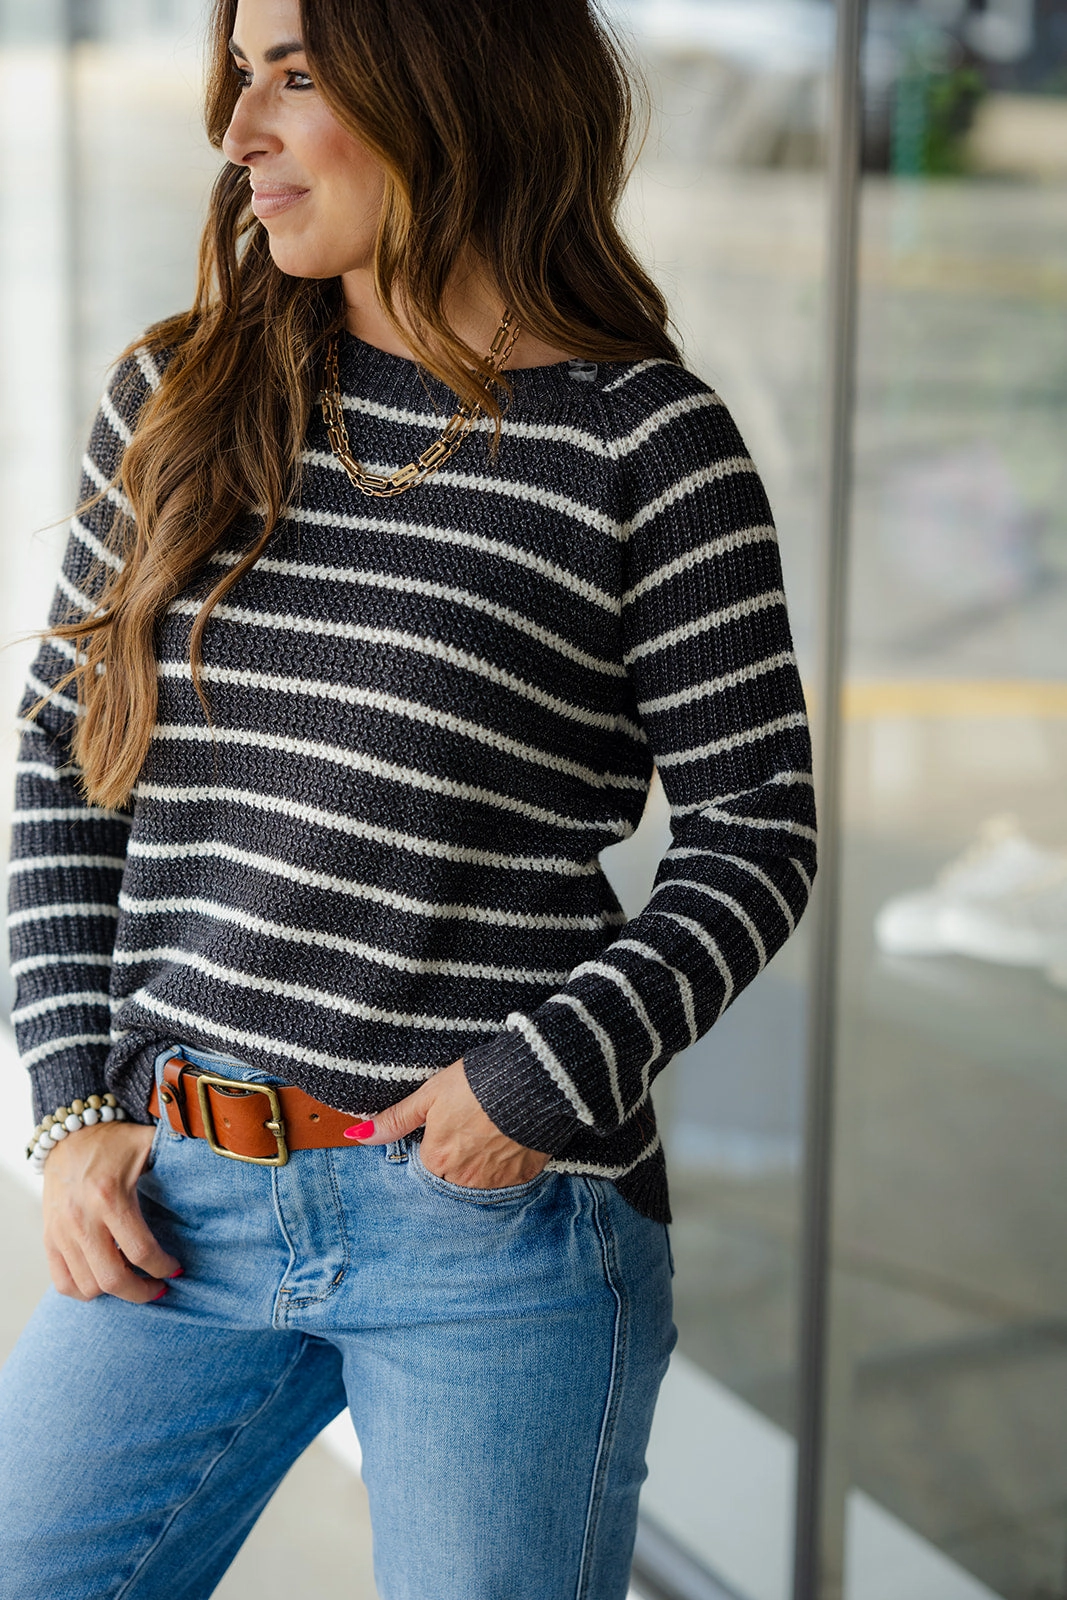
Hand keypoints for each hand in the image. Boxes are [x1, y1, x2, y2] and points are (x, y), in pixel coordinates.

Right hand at [42, 1121, 181, 1301]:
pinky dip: (84, 1291)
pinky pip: (63, 1283)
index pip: (141, 1251)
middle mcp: (82, 1219)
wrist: (68, 1134)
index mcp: (110, 1197)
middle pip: (113, 1279)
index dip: (164, 1267)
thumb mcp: (148, 1142)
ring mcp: (61, 1233)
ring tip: (134, 1282)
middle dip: (142, 1292)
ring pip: (87, 1287)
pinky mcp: (49, 1239)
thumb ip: (179, 1154)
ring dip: (115, 1294)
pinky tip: (104, 1281)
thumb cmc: (116, 1142)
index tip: (177, 1269)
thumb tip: (216, 1160)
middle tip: (159, 1288)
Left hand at [352, 1058, 549, 1188]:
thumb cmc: (477, 1083)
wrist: (532, 1080)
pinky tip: (510, 1138)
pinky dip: (507, 1162)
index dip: (436, 1142)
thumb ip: (395, 1120)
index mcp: (437, 1158)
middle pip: (451, 1175)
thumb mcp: (429, 1095)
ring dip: (481, 1163)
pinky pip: (508, 1177)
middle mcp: (463, 1177)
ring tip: (491, 1130)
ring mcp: (495, 1180)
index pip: (426, 1163)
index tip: (449, 1123)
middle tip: (471, 1125)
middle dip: (457, 1156)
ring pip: (479, 1180)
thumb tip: (356, 1136)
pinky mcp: (523, 1175)